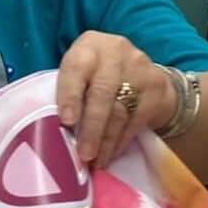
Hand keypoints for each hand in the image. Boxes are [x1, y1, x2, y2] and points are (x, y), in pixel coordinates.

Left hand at [56, 32, 177, 169]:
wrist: (145, 75)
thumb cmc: (99, 77)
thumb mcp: (83, 72)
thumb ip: (70, 90)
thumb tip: (51, 129)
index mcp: (89, 46)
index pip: (76, 68)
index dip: (70, 95)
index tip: (67, 121)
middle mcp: (115, 51)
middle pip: (102, 92)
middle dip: (91, 127)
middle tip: (84, 154)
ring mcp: (139, 68)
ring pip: (120, 110)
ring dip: (106, 141)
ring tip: (95, 161)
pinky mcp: (156, 87)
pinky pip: (136, 120)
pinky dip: (120, 141)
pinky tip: (110, 153)